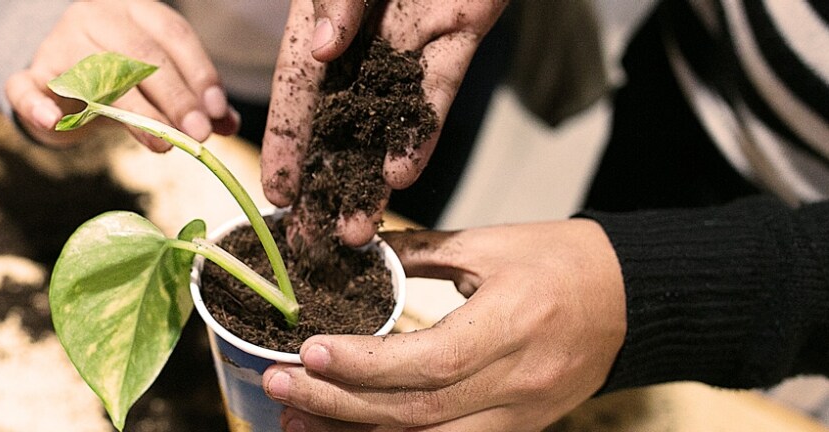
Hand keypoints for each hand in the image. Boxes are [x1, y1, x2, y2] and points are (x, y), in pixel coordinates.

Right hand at [4, 0, 238, 150]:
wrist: (60, 76)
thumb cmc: (122, 76)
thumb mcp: (160, 80)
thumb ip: (195, 99)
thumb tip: (228, 124)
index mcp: (135, 10)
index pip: (173, 34)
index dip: (198, 72)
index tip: (216, 109)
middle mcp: (96, 18)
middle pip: (139, 55)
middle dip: (174, 97)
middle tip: (197, 134)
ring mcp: (60, 42)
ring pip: (97, 76)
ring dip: (133, 113)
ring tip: (163, 144)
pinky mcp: (31, 73)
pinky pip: (25, 86)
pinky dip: (35, 104)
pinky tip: (51, 120)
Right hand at [261, 0, 508, 244]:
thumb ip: (336, 1)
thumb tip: (323, 51)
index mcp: (326, 19)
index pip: (297, 90)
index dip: (286, 143)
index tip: (279, 195)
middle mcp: (364, 40)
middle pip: (339, 122)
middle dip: (327, 181)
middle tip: (318, 238)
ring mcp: (412, 43)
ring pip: (389, 120)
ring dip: (373, 176)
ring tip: (359, 229)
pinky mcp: (460, 33)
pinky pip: (439, 90)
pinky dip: (422, 133)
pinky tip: (403, 174)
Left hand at [262, 219, 626, 430]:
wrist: (631, 299)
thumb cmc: (563, 261)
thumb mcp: (492, 243)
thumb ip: (421, 250)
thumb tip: (356, 250)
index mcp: (515, 322)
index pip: (431, 360)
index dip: (365, 364)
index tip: (307, 351)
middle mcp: (519, 381)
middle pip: (419, 413)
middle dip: (339, 404)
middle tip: (278, 387)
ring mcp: (521, 416)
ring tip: (296, 421)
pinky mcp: (519, 430)